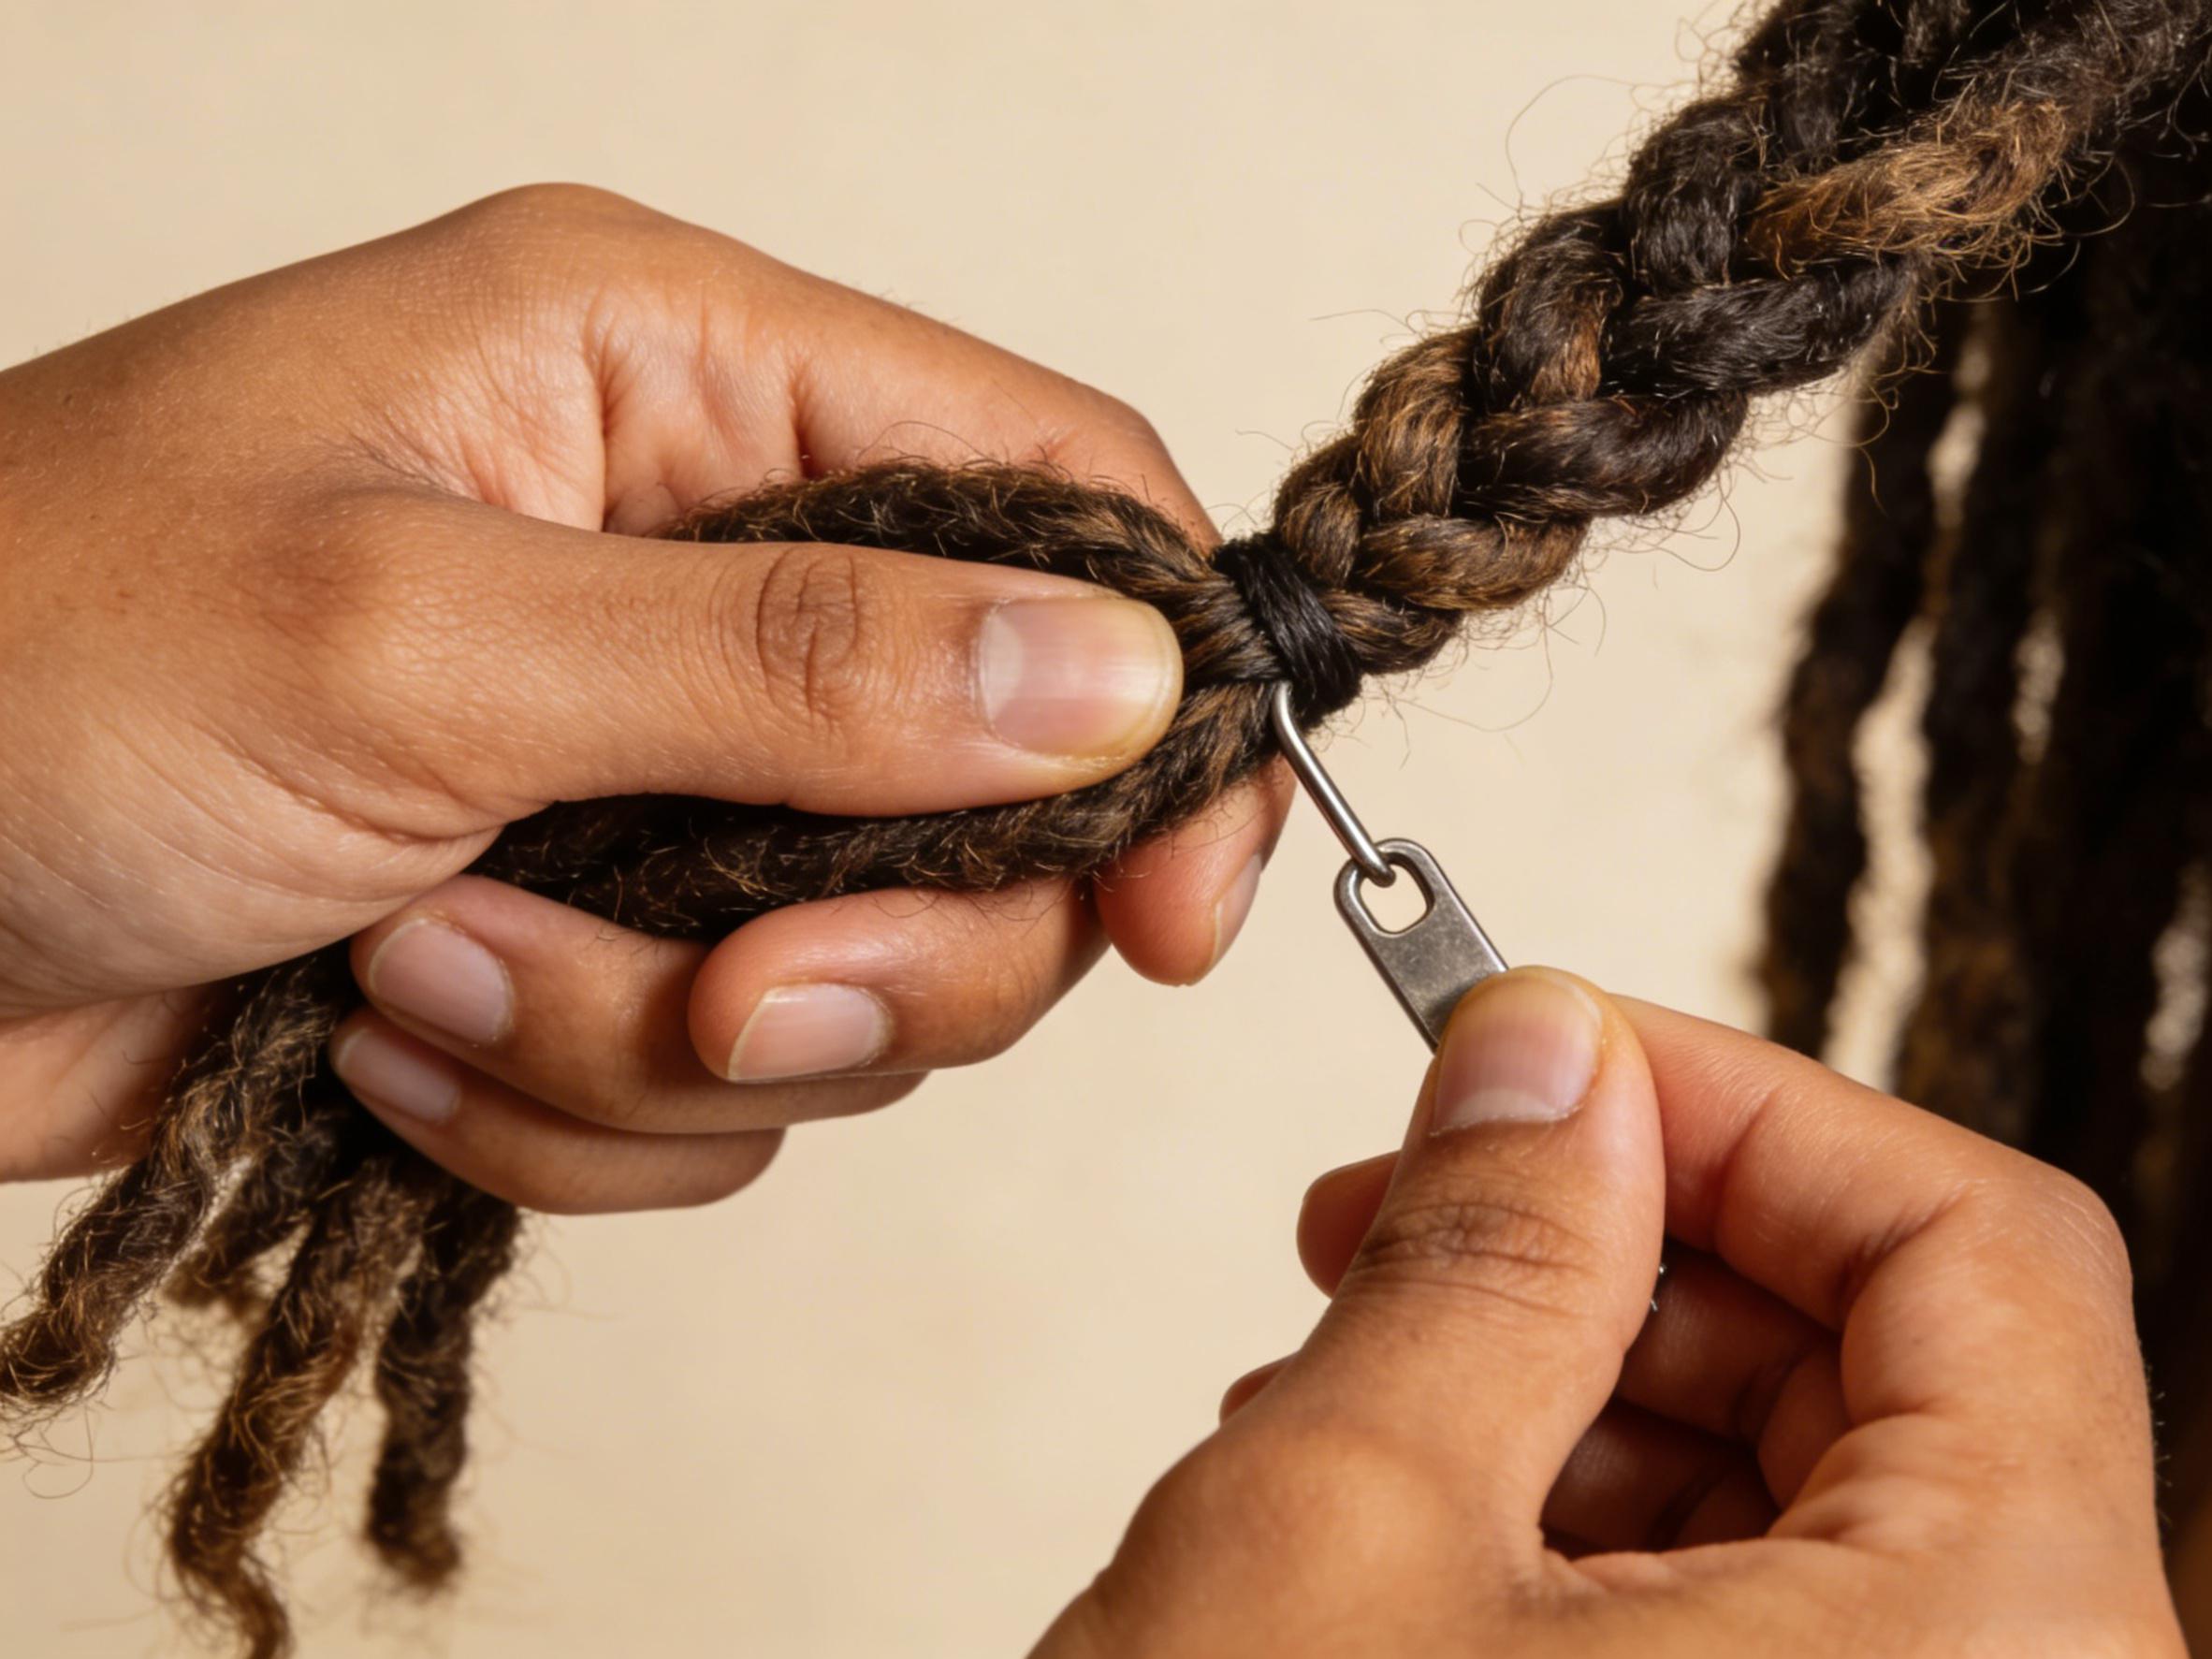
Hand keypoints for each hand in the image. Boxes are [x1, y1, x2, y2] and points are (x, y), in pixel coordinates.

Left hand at [0, 184, 1287, 1201]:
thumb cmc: (8, 665)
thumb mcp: (415, 638)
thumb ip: (792, 663)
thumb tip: (1114, 675)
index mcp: (670, 377)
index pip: (1046, 492)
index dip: (1160, 693)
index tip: (1176, 905)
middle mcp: (689, 563)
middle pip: (996, 783)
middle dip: (878, 940)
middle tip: (736, 998)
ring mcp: (643, 765)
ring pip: (856, 962)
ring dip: (665, 1037)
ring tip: (439, 976)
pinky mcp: (585, 935)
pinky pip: (716, 1085)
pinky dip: (570, 1110)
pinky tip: (390, 1041)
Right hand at [1039, 971, 2183, 1656]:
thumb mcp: (1347, 1523)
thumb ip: (1482, 1245)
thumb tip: (1543, 1053)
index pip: (1980, 1246)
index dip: (1744, 1106)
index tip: (1552, 1058)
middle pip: (1900, 1368)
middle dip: (1630, 1254)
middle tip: (1419, 1210)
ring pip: (1815, 1496)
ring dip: (1584, 1390)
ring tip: (1367, 1381)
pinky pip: (1763, 1627)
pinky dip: (1589, 1535)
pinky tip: (1412, 1522)